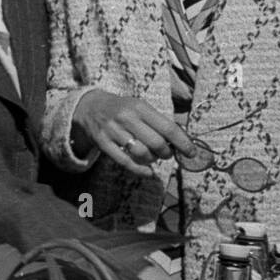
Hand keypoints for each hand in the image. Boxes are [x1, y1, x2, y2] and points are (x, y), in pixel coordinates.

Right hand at [71, 89, 194, 175]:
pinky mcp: (102, 143)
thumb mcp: (139, 107)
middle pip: (156, 143)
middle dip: (166, 153)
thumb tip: (181, 140)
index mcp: (139, 107)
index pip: (167, 127)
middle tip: (167, 154)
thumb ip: (158, 121)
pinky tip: (148, 172)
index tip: (191, 152)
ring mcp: (113, 131)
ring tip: (153, 158)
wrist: (89, 107)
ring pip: (141, 153)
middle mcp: (126, 118)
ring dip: (152, 160)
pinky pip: (124, 161)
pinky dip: (139, 170)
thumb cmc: (121, 109)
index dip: (182, 142)